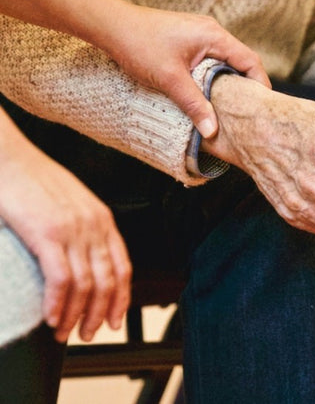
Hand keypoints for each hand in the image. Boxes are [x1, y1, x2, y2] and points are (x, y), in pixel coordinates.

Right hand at [0, 115, 131, 342]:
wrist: (13, 159)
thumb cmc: (38, 181)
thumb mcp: (74, 203)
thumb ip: (85, 229)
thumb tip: (84, 260)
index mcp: (103, 220)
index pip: (123, 267)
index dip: (121, 298)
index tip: (115, 320)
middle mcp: (94, 226)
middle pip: (108, 281)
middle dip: (100, 314)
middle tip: (89, 334)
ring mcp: (73, 230)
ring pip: (86, 285)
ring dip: (77, 315)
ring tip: (66, 333)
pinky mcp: (47, 234)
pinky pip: (61, 279)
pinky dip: (58, 304)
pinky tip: (51, 318)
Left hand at [95, 5, 270, 138]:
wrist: (111, 25)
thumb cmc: (139, 45)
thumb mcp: (170, 79)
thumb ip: (194, 104)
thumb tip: (212, 131)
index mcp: (214, 36)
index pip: (250, 61)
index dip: (260, 84)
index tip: (262, 107)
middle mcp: (211, 31)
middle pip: (241, 61)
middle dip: (246, 86)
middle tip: (248, 111)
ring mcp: (200, 34)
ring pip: (225, 61)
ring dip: (229, 82)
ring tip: (230, 106)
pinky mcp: (188, 39)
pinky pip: (211, 59)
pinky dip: (215, 76)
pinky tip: (208, 93)